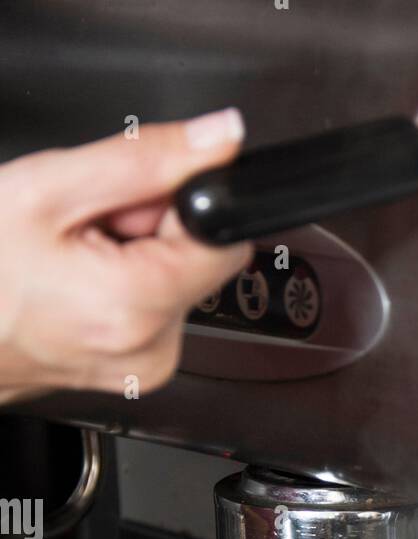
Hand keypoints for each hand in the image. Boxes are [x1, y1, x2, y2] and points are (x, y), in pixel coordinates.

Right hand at [0, 109, 252, 403]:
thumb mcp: (48, 191)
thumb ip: (144, 162)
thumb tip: (217, 139)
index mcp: (138, 306)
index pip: (222, 239)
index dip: (180, 204)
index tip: (130, 201)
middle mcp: (153, 348)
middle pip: (197, 260)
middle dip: (149, 229)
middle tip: (85, 229)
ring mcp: (145, 366)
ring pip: (174, 283)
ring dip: (133, 257)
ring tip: (72, 259)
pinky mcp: (136, 371)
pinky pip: (153, 311)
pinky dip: (124, 286)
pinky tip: (77, 284)